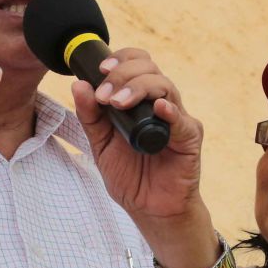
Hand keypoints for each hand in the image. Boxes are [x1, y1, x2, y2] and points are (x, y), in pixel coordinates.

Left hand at [71, 47, 220, 267]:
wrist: (149, 208)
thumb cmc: (130, 175)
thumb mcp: (100, 144)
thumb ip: (90, 117)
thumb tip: (78, 85)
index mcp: (140, 100)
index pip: (137, 64)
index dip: (121, 60)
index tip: (100, 70)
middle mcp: (161, 103)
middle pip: (150, 69)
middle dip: (124, 74)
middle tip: (104, 94)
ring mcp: (177, 120)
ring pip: (165, 87)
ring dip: (139, 88)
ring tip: (117, 102)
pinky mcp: (189, 139)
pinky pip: (182, 121)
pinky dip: (170, 112)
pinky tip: (158, 109)